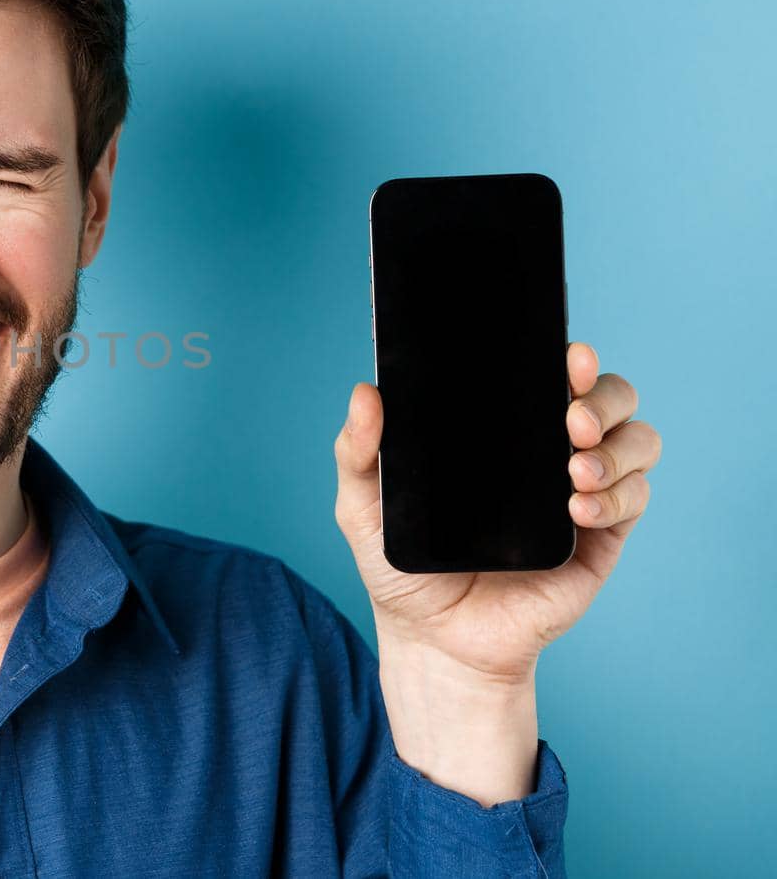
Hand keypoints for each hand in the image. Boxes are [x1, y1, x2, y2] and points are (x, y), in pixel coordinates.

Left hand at [332, 341, 662, 684]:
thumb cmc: (404, 567)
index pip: (549, 377)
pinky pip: (635, 500)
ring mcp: (581, 494)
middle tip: (570, 418)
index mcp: (503, 433)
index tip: (569, 356)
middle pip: (610, 398)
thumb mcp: (364, 507)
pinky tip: (577, 510)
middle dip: (602, 397)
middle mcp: (549, 453)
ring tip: (575, 471)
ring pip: (638, 441)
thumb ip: (358, 451)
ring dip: (617, 447)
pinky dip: (617, 497)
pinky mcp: (600, 540)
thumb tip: (365, 393)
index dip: (570, 360)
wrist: (434, 641)